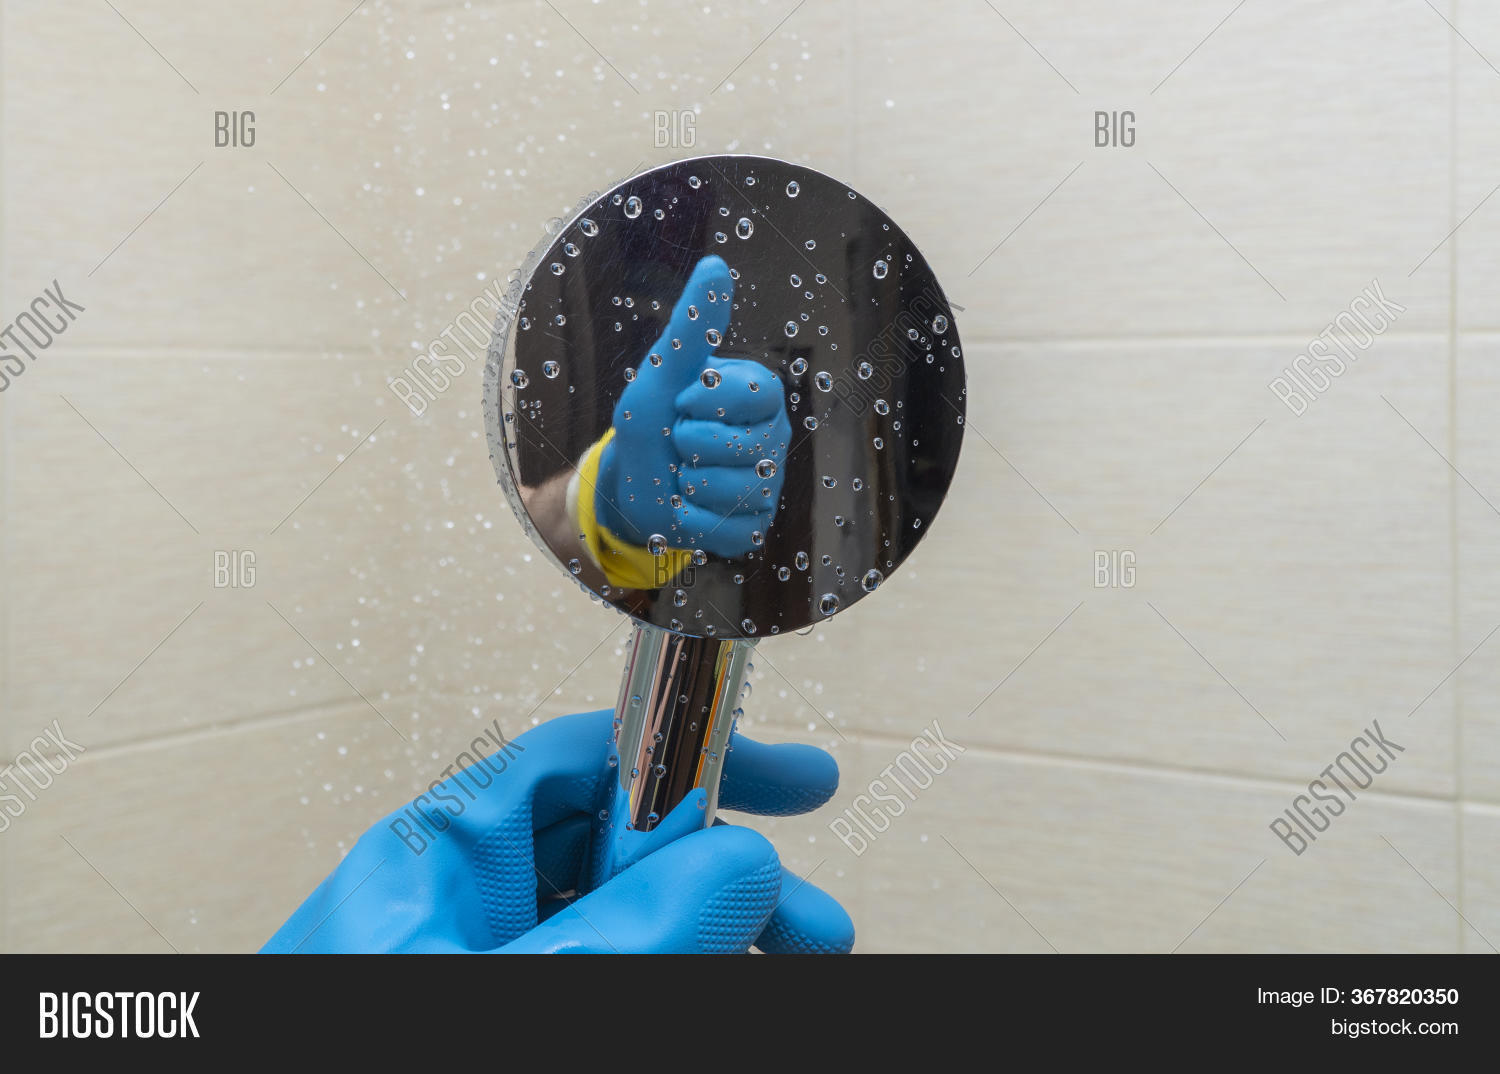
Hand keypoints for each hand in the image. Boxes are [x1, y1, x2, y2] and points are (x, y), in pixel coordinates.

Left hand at [262, 709, 852, 953]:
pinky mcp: (495, 1009)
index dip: (693, 755)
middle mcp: (462, 903)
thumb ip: (633, 928)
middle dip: (727, 875)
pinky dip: (667, 969)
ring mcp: (479, 962)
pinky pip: (603, 967)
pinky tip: (717, 981)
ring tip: (787, 966)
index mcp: (442, 858)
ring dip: (714, 935)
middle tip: (810, 922)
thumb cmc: (358, 1066)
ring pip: (623, 920)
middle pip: (622, 848)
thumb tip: (737, 866)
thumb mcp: (517, 991)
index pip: (582, 760)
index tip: (788, 783)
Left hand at [593, 255, 791, 558]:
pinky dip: (691, 521)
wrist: (630, 482)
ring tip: (683, 474)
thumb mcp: (663, 372)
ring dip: (690, 484)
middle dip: (694, 444)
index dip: (712, 399)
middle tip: (681, 441)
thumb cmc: (650, 421)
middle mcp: (772, 438)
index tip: (684, 400)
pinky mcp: (753, 527)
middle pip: (748, 447)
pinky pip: (727, 529)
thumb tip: (715, 266)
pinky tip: (687, 507)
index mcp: (759, 396)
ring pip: (737, 492)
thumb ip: (693, 325)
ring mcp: (767, 486)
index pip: (760, 392)